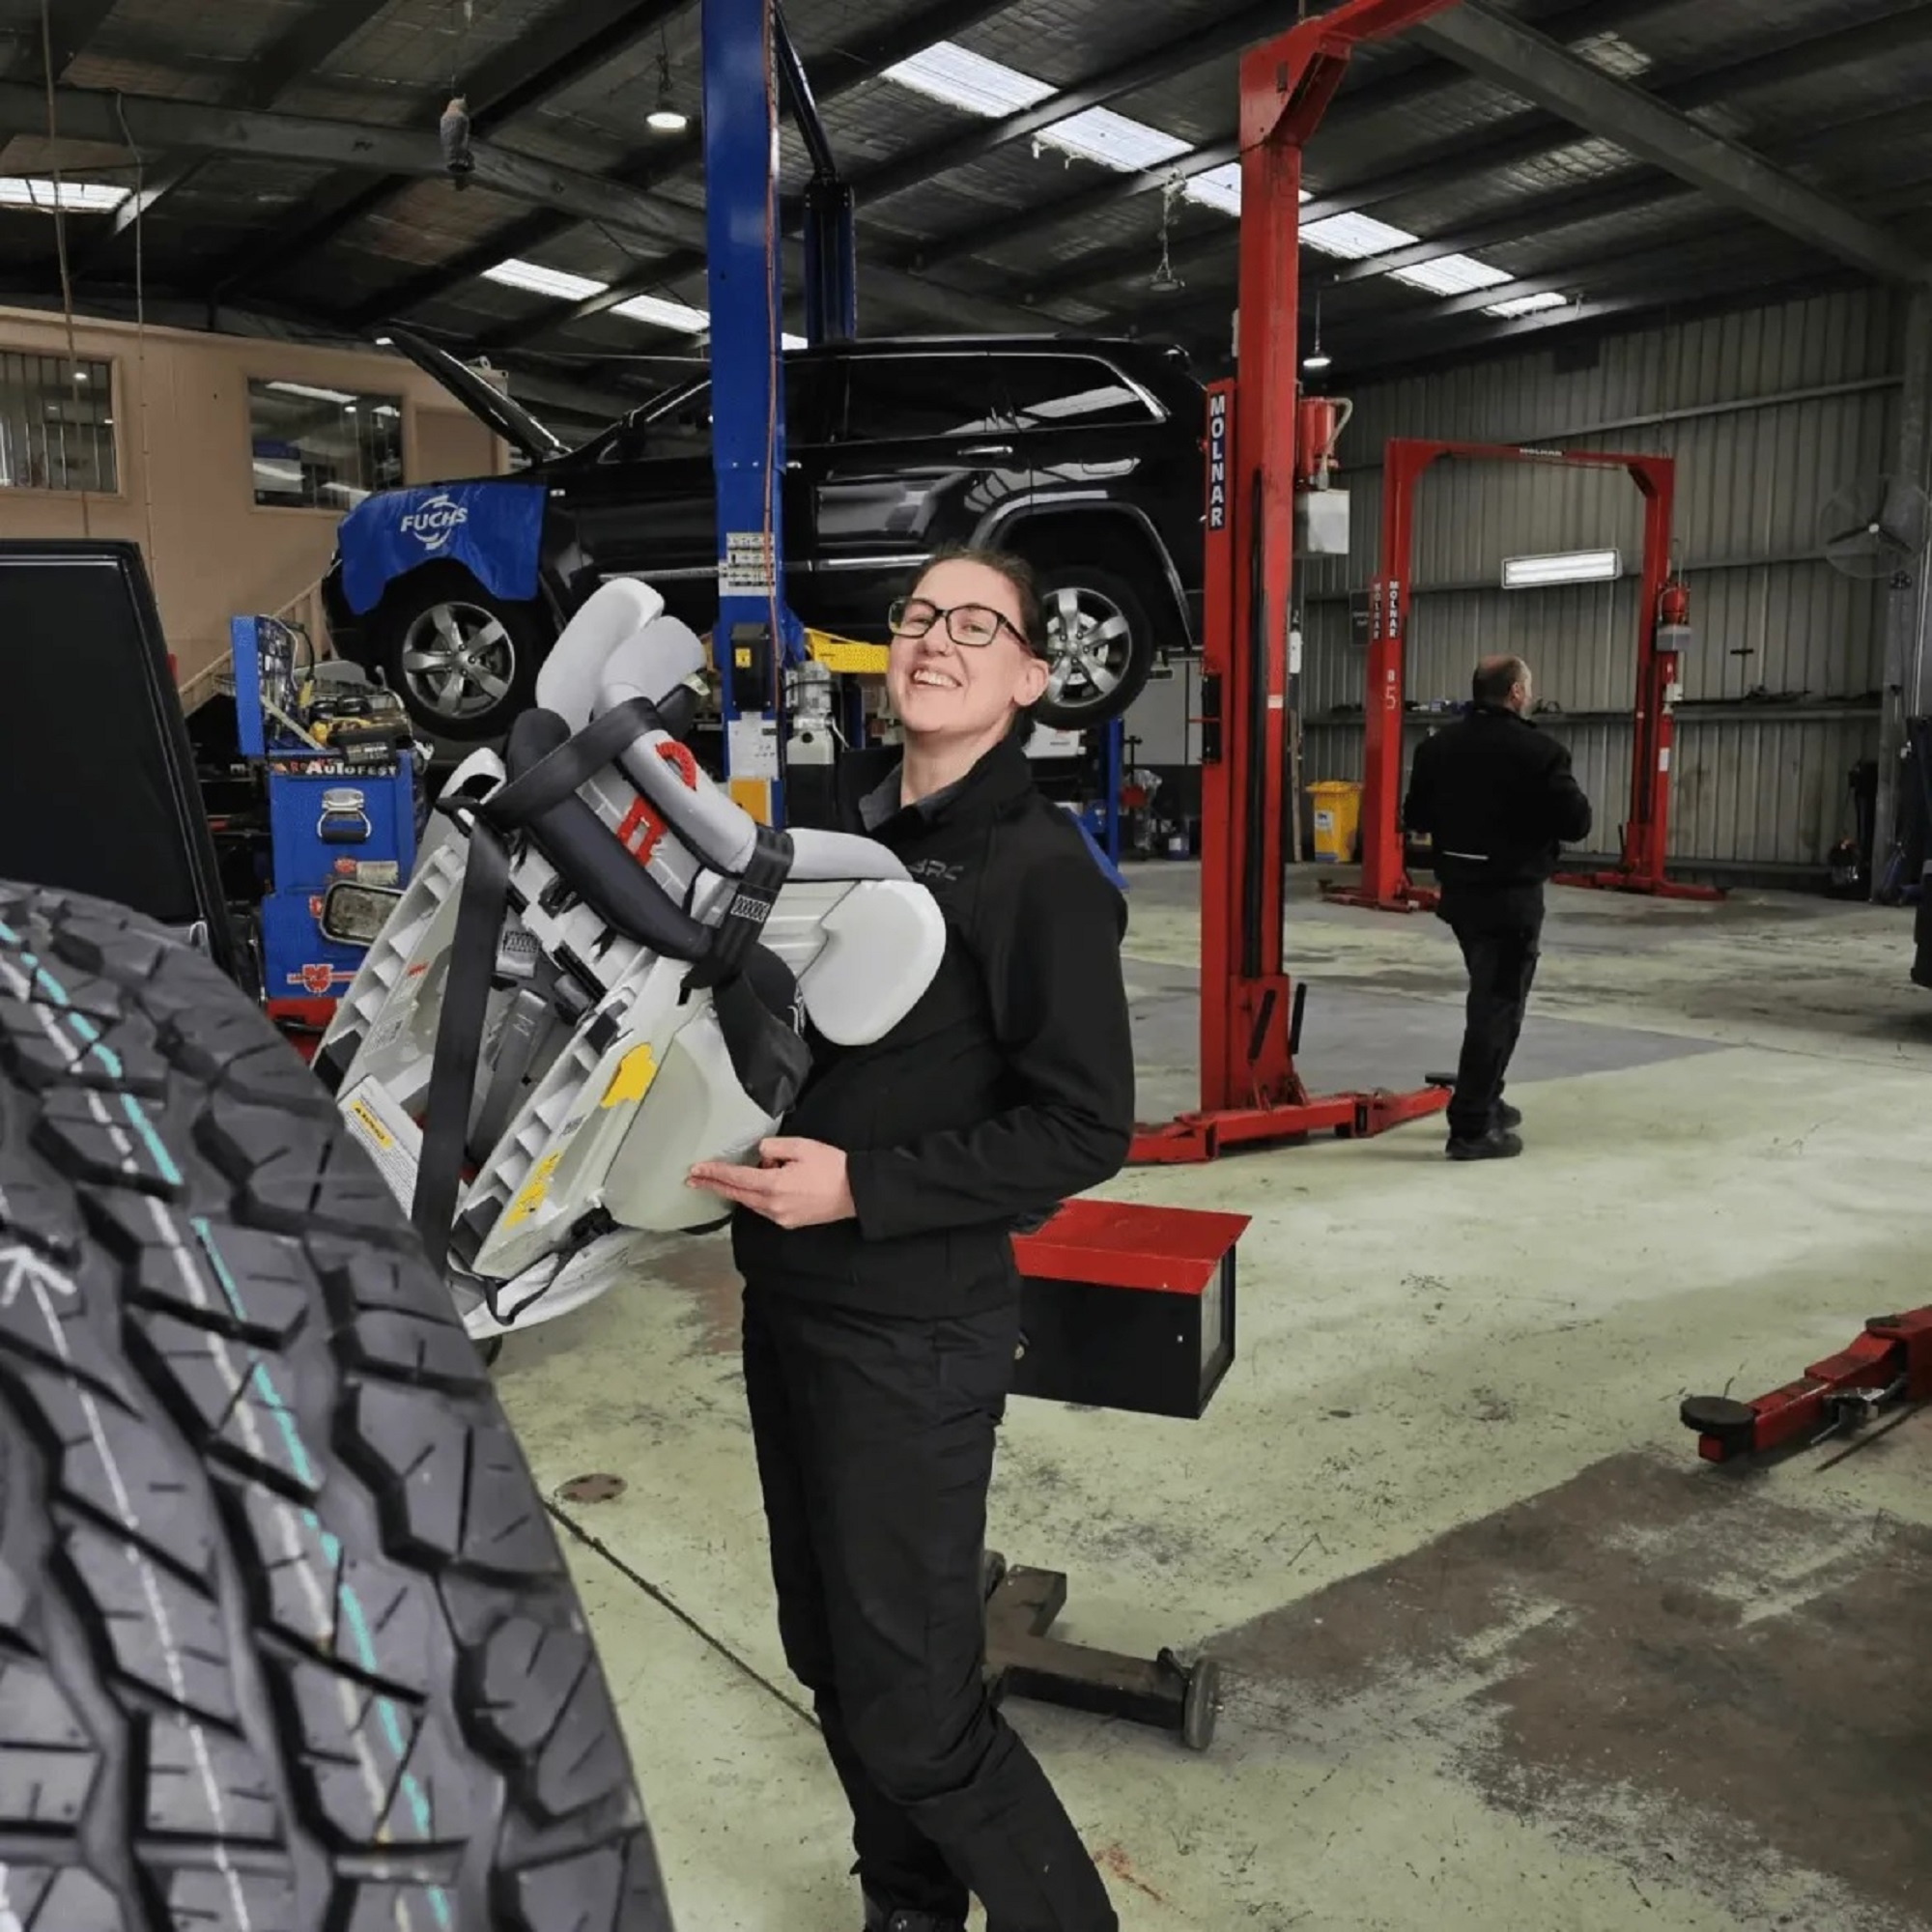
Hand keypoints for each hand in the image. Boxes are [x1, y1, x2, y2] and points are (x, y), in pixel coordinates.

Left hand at [687, 1138, 855, 1229]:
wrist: (856, 1192)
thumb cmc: (832, 1167)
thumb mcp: (802, 1146)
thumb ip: (774, 1147)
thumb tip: (759, 1153)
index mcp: (773, 1185)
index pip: (735, 1179)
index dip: (713, 1174)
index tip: (696, 1171)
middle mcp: (772, 1205)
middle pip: (736, 1195)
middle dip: (714, 1185)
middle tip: (693, 1179)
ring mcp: (780, 1216)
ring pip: (750, 1202)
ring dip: (740, 1188)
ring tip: (752, 1169)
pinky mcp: (789, 1221)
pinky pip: (764, 1208)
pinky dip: (756, 1196)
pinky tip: (764, 1183)